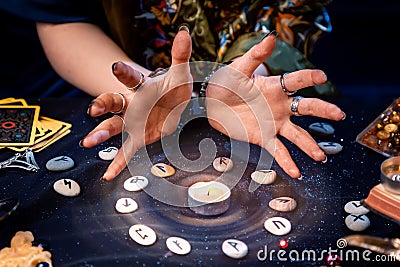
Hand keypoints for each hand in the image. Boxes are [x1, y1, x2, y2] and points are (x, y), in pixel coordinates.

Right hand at [81, 28, 192, 179]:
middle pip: (112, 102)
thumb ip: (180, 55)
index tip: (116, 67)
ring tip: (89, 142)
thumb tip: (185, 33)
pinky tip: (108, 174)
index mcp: (141, 86)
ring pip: (113, 126)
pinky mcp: (138, 137)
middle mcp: (131, 103)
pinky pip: (126, 150)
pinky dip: (118, 162)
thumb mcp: (180, 74)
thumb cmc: (172, 89)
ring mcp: (132, 121)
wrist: (171, 104)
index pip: (130, 77)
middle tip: (93, 110)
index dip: (123, 72)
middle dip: (102, 104)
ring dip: (101, 133)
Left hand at [206, 31, 344, 178]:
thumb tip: (271, 37)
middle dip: (323, 110)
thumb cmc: (225, 84)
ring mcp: (274, 123)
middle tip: (338, 115)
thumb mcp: (238, 69)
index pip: (296, 81)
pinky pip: (278, 151)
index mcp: (275, 87)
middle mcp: (279, 106)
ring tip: (321, 156)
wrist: (210, 106)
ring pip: (297, 134)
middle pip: (306, 107)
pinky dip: (287, 162)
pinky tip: (297, 172)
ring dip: (310, 145)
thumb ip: (255, 56)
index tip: (321, 76)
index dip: (309, 77)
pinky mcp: (264, 138)